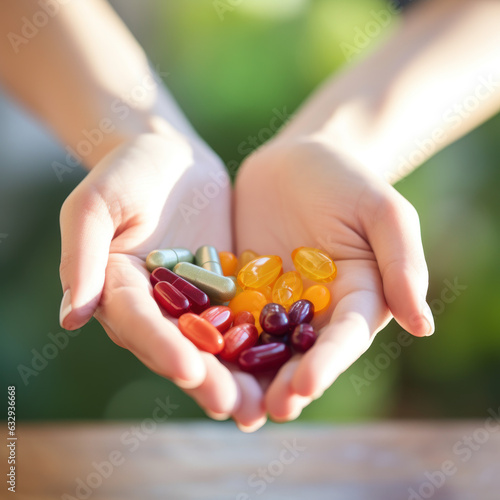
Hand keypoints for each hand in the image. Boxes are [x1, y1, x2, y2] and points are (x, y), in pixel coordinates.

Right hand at [58, 133, 264, 429]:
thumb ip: (82, 256)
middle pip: (178, 346)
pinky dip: (258, 342)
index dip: (161, 348)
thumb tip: (69, 317)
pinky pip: (240, 318)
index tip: (189, 370)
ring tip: (261, 407)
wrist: (172, 157)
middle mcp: (155, 305)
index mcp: (118, 290)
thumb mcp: (96, 204)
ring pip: (213, 344)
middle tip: (234, 406)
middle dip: (206, 378)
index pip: (138, 324)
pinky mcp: (224, 290)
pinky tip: (284, 364)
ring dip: (236, 375)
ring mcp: (192, 301)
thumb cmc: (127, 171)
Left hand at [235, 137, 433, 421]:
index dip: (328, 363)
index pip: (344, 338)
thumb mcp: (382, 212)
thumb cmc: (348, 181)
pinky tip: (196, 356)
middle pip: (301, 354)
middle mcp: (315, 312)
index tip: (306, 384)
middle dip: (285, 384)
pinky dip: (214, 337)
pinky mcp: (241, 290)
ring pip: (261, 346)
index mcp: (355, 299)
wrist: (298, 161)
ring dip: (247, 375)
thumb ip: (402, 264)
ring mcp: (274, 304)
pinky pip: (227, 316)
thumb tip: (424, 327)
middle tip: (265, 411)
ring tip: (228, 403)